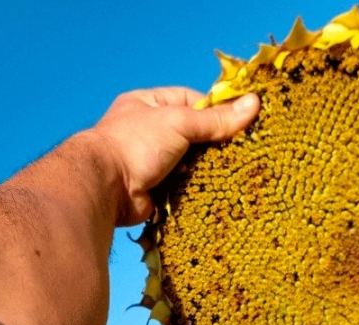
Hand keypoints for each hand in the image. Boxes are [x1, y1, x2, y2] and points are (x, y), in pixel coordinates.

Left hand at [90, 87, 259, 225]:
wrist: (105, 188)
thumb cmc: (136, 143)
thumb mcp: (179, 122)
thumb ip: (215, 119)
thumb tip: (254, 104)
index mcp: (147, 104)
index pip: (190, 100)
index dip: (215, 109)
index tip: (240, 120)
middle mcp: (147, 131)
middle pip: (192, 134)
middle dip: (213, 143)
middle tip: (241, 149)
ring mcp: (150, 162)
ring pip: (189, 162)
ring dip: (205, 168)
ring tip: (232, 171)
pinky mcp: (154, 189)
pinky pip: (182, 187)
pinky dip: (196, 189)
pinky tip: (216, 190)